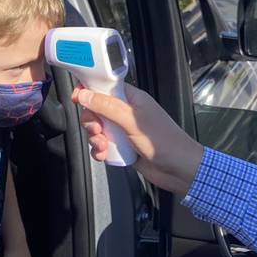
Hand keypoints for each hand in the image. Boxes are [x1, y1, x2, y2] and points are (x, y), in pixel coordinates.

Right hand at [72, 83, 203, 196]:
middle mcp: (127, 113)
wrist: (179, 170)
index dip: (89, 90)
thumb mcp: (132, 121)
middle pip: (97, 109)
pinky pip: (103, 145)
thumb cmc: (164, 141)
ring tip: (103, 146)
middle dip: (91, 121)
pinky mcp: (123, 147)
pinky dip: (100, 150)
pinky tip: (104, 155)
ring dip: (95, 138)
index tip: (77, 98)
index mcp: (133, 99)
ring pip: (98, 129)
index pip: (105, 87)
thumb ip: (107, 107)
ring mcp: (124, 131)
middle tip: (96, 130)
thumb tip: (85, 95)